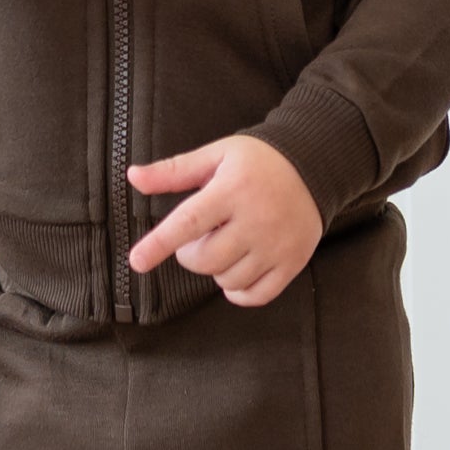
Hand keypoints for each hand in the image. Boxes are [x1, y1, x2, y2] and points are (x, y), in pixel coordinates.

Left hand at [124, 135, 321, 307]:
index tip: (137, 261)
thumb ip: (174, 170)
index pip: (188, 223)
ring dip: (216, 270)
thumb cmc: (258, 160)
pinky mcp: (293, 262)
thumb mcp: (216, 155)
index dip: (159, 244)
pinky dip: (239, 291)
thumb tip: (133, 177)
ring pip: (228, 280)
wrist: (315, 164)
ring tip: (225, 245)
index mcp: (232, 190)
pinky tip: (237, 271)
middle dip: (190, 254)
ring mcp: (277, 245)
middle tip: (200, 236)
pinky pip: (257, 295)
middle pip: (205, 260)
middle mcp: (256, 220)